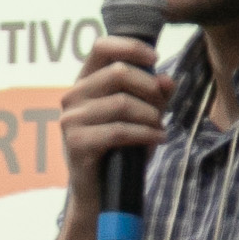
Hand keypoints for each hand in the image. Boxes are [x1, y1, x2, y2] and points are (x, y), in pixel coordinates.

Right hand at [59, 39, 175, 220]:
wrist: (102, 193)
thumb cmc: (121, 150)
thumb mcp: (143, 116)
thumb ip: (155, 94)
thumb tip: (167, 79)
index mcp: (86, 82)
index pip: (102, 46)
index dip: (131, 47)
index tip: (155, 58)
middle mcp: (73, 96)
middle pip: (118, 73)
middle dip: (150, 90)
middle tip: (162, 109)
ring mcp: (71, 120)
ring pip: (122, 103)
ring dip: (150, 116)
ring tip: (159, 128)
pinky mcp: (75, 143)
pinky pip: (118, 131)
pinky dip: (144, 134)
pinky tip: (157, 139)